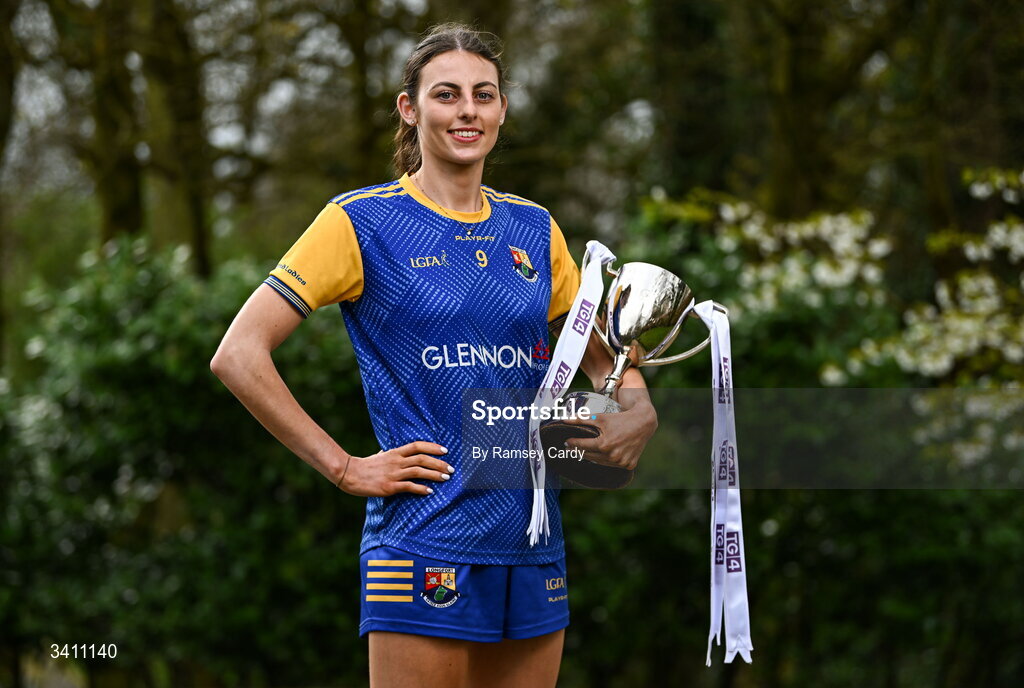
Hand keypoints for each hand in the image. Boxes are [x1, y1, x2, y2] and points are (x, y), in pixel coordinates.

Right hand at [336, 441, 453, 496]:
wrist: (349, 474)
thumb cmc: (364, 466)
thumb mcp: (378, 456)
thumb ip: (388, 455)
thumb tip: (391, 452)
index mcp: (394, 452)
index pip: (417, 446)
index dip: (433, 447)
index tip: (445, 450)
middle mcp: (396, 461)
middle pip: (422, 459)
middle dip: (439, 463)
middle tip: (451, 468)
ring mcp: (393, 474)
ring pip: (418, 471)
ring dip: (434, 474)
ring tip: (446, 478)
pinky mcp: (389, 486)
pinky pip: (409, 486)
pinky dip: (421, 488)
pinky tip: (430, 491)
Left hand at [563, 397, 657, 470]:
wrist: (643, 423)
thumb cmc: (620, 419)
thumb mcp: (600, 418)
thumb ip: (581, 419)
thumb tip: (564, 420)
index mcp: (604, 445)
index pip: (582, 446)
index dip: (573, 443)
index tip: (566, 441)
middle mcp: (612, 456)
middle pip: (589, 455)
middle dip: (579, 451)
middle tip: (571, 447)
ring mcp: (621, 462)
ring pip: (600, 462)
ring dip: (591, 457)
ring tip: (584, 452)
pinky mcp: (629, 465)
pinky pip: (612, 465)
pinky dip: (606, 461)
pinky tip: (600, 456)